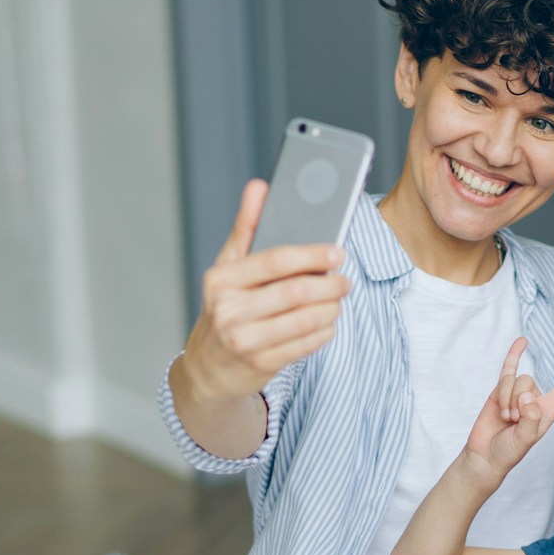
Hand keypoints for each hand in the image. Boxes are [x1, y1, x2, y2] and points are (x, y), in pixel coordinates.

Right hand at [176, 178, 349, 404]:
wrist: (208, 368)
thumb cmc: (224, 309)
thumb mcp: (227, 268)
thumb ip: (246, 227)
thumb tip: (259, 186)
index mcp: (222, 279)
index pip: (275, 260)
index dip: (312, 254)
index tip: (337, 251)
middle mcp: (229, 309)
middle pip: (295, 292)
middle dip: (328, 285)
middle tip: (344, 281)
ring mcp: (244, 340)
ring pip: (304, 320)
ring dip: (330, 309)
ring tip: (337, 301)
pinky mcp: (260, 364)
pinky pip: (305, 345)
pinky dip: (323, 332)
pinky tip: (327, 323)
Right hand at [463, 337, 553, 479]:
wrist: (485, 455)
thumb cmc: (509, 451)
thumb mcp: (524, 439)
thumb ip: (530, 417)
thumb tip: (526, 395)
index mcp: (548, 410)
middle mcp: (535, 399)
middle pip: (528, 382)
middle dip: (516, 401)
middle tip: (512, 422)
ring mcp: (517, 394)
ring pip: (513, 380)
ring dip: (505, 399)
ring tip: (504, 418)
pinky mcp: (500, 391)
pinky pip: (508, 369)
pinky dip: (514, 354)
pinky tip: (522, 341)